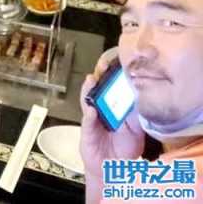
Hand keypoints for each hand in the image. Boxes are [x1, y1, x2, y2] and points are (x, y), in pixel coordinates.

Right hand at [80, 51, 144, 181]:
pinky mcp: (87, 130)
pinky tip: (91, 109)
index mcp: (115, 106)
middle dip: (99, 76)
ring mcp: (93, 118)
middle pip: (98, 88)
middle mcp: (102, 109)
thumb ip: (137, 115)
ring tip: (92, 80)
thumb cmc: (124, 147)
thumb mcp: (136, 130)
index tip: (118, 61)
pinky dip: (89, 115)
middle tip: (103, 65)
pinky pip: (87, 121)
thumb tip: (142, 98)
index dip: (114, 74)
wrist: (113, 168)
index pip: (113, 86)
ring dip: (89, 90)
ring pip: (88, 100)